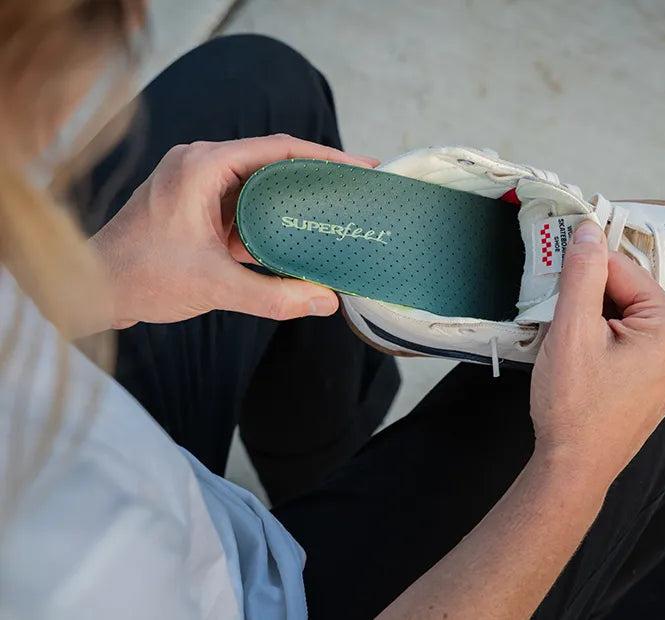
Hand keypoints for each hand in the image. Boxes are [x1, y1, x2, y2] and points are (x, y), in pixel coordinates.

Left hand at [90, 134, 378, 328]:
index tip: (361, 167)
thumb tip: (326, 301)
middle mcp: (199, 164)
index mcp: (203, 165)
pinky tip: (294, 237)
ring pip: (258, 183)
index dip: (326, 157)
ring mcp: (195, 183)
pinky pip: (242, 203)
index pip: (278, 148)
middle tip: (355, 191)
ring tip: (333, 213)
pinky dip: (269, 218)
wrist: (91, 289)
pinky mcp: (193, 205)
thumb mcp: (216, 286)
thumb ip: (275, 296)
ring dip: (292, 199)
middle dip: (315, 177)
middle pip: (272, 161)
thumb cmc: (140, 276)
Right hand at [530, 220, 664, 484]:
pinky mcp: (652, 384)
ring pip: (622, 319)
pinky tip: (577, 363)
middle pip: (624, 293)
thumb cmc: (575, 406)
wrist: (573, 469)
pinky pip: (626, 344)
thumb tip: (589, 229)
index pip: (621, 269)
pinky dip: (599, 342)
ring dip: (589, 320)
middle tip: (553, 316)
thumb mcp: (572, 330)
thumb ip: (583, 273)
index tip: (551, 268)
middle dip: (586, 298)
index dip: (582, 267)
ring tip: (563, 344)